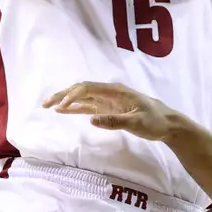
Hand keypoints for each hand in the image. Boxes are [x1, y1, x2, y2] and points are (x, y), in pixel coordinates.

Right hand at [44, 81, 181, 141]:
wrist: (167, 124)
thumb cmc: (154, 121)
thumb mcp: (137, 122)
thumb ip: (115, 121)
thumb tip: (92, 119)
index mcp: (115, 91)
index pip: (88, 88)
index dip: (72, 95)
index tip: (61, 106)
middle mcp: (109, 93)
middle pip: (81, 90)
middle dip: (63, 95)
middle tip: (45, 103)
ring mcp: (108, 101)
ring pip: (82, 98)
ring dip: (65, 101)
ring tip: (48, 106)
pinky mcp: (108, 110)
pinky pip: (88, 107)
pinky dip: (75, 108)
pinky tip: (63, 111)